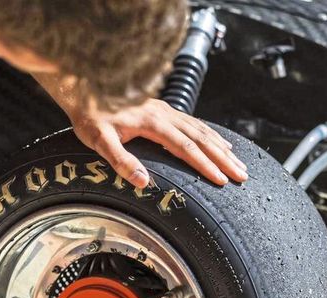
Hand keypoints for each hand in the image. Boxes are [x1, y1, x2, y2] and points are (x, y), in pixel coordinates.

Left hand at [69, 98, 248, 187]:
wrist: (84, 86)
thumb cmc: (89, 115)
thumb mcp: (99, 140)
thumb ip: (121, 160)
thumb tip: (143, 181)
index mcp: (153, 123)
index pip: (185, 147)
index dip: (205, 165)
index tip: (221, 179)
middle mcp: (164, 114)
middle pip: (201, 138)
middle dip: (223, 158)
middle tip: (242, 175)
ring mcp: (165, 110)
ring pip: (201, 129)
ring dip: (221, 147)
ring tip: (238, 163)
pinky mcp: (162, 109)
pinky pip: (194, 122)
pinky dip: (211, 134)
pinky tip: (219, 142)